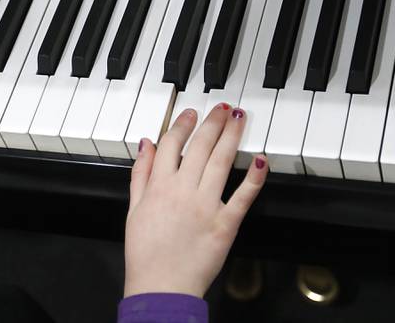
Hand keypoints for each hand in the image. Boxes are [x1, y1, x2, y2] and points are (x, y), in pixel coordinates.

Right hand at [124, 104, 267, 297]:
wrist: (161, 287)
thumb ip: (140, 174)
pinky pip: (243, 196)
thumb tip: (146, 145)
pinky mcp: (226, 224)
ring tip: (240, 118)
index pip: (173, 144)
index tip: (192, 113)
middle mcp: (183, 190)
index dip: (183, 124)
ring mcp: (206, 205)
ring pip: (222, 162)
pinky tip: (261, 160)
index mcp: (159, 186)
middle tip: (224, 107)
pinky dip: (254, 177)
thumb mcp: (133, 209)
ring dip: (232, 136)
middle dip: (213, 122)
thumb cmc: (146, 253)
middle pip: (201, 146)